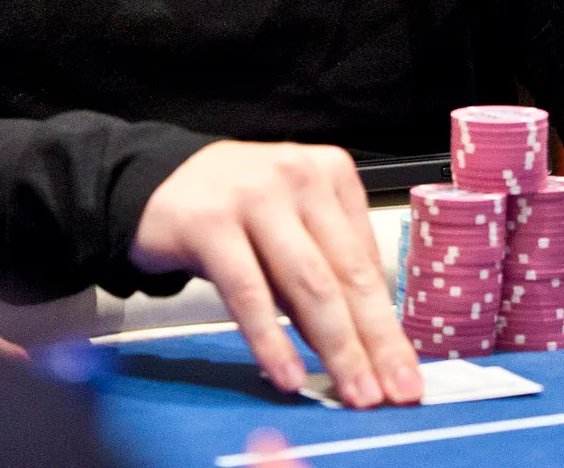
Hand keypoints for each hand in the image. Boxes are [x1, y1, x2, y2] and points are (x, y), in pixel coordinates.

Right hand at [131, 140, 420, 408]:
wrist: (157, 184)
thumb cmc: (238, 211)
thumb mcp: (292, 228)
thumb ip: (326, 273)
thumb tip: (369, 348)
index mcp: (329, 172)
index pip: (366, 260)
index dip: (390, 323)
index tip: (406, 371)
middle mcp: (297, 175)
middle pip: (347, 273)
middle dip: (375, 341)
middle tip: (395, 390)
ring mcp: (253, 194)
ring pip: (308, 283)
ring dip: (337, 346)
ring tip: (354, 391)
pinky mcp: (210, 221)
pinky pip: (250, 292)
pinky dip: (272, 340)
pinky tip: (288, 375)